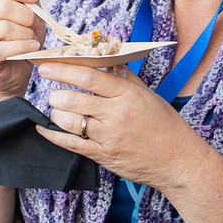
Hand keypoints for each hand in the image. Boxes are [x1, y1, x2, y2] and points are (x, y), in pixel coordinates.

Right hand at [0, 0, 47, 99]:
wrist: (14, 75)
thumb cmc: (22, 45)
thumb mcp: (32, 18)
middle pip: (2, 6)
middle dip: (26, 15)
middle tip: (35, 25)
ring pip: (3, 27)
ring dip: (25, 34)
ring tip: (33, 41)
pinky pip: (2, 48)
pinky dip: (21, 47)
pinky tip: (32, 47)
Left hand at [35, 61, 207, 189]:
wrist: (178, 160)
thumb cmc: (165, 126)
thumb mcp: (148, 96)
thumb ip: (125, 79)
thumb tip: (107, 61)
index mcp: (128, 95)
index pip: (90, 77)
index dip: (64, 70)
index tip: (47, 67)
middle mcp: (116, 114)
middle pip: (74, 99)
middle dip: (56, 94)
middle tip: (52, 92)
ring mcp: (109, 136)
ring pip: (69, 122)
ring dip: (55, 114)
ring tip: (56, 110)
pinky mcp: (103, 155)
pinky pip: (71, 144)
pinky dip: (53, 136)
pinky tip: (44, 129)